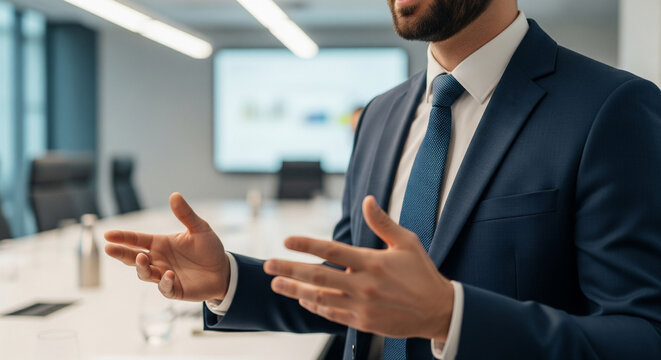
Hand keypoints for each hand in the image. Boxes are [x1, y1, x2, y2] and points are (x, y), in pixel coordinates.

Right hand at [105, 192, 229, 300]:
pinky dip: (164, 282)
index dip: (122, 237)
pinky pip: (165, 288)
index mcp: (161, 244)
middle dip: (120, 253)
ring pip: (145, 274)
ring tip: (141, 258)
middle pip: (133, 257)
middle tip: (109, 248)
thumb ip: (186, 214)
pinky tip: (168, 274)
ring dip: (141, 267)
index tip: (108, 234)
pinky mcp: (174, 289)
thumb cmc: (209, 248)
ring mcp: (164, 275)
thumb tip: (174, 195)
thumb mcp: (200, 228)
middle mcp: (159, 260)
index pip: (137, 239)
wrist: (224, 270)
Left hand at [263, 195, 454, 340]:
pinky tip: (302, 299)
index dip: (307, 245)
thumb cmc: (421, 273)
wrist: (437, 311)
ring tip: (276, 283)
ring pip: (320, 298)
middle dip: (290, 269)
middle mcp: (363, 285)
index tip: (286, 240)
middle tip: (268, 265)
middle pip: (318, 277)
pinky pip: (332, 314)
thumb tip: (367, 199)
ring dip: (295, 290)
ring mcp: (361, 306)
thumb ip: (383, 222)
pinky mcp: (363, 322)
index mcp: (372, 262)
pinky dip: (315, 306)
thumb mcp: (407, 243)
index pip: (332, 251)